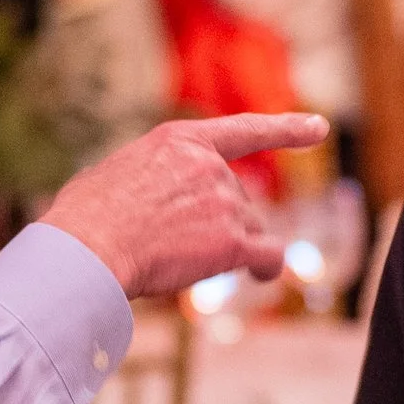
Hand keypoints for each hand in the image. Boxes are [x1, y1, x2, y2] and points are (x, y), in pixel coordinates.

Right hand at [41, 115, 329, 299]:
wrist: (87, 250)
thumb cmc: (84, 220)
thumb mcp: (115, 173)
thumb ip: (150, 178)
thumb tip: (151, 201)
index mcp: (179, 141)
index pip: (243, 132)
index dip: (285, 130)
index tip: (319, 128)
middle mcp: (209, 166)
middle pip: (238, 199)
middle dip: (219, 224)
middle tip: (173, 245)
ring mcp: (223, 202)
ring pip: (248, 229)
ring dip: (229, 248)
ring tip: (182, 263)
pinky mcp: (232, 241)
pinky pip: (267, 255)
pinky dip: (268, 266)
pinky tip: (261, 275)